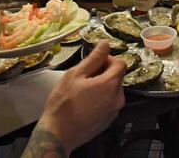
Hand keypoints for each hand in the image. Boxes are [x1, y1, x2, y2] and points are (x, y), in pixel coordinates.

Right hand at [37, 41, 125, 155]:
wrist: (58, 134)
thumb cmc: (64, 103)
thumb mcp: (76, 74)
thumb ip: (94, 58)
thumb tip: (105, 44)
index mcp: (111, 84)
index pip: (120, 63)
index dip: (108, 59)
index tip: (95, 62)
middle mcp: (117, 98)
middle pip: (117, 77)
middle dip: (103, 73)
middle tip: (84, 76)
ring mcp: (114, 111)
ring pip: (112, 90)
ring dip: (101, 86)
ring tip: (82, 90)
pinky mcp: (108, 121)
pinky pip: (108, 103)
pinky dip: (100, 99)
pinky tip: (84, 102)